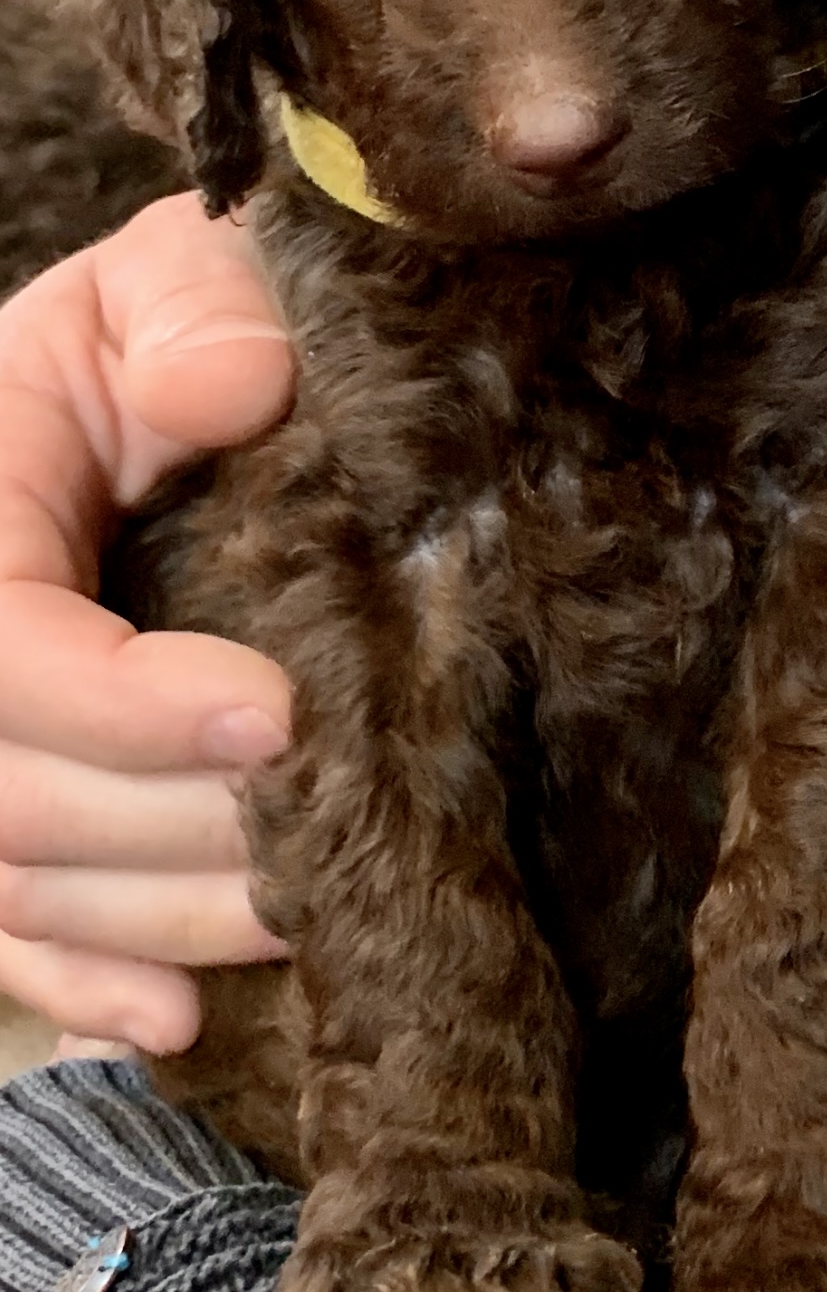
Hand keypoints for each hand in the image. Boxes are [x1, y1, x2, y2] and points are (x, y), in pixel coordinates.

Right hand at [0, 192, 294, 1051]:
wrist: (158, 376)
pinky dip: (84, 985)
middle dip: (167, 834)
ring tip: (304, 918)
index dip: (121, 704)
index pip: (1, 641)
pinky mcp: (4, 803)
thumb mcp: (184, 272)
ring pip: (12, 881)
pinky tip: (173, 1018)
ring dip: (158, 918)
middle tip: (328, 839)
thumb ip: (195, 310)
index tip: (275, 717)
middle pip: (5, 793)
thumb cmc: (181, 324)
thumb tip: (236, 387)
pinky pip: (4, 932)